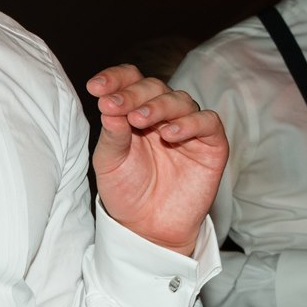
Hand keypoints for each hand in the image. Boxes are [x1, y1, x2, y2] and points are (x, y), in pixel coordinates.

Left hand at [86, 64, 226, 255]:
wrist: (147, 227)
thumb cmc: (126, 191)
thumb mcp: (109, 161)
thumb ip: (112, 134)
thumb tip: (108, 105)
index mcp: (134, 111)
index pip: (130, 81)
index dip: (115, 79)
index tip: (96, 87)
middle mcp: (162, 115)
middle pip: (154, 87)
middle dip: (133, 94)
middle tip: (114, 106)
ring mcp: (188, 128)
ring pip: (180, 100)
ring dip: (158, 106)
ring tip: (138, 120)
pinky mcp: (211, 144)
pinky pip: (208, 122)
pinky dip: (190, 123)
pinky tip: (169, 134)